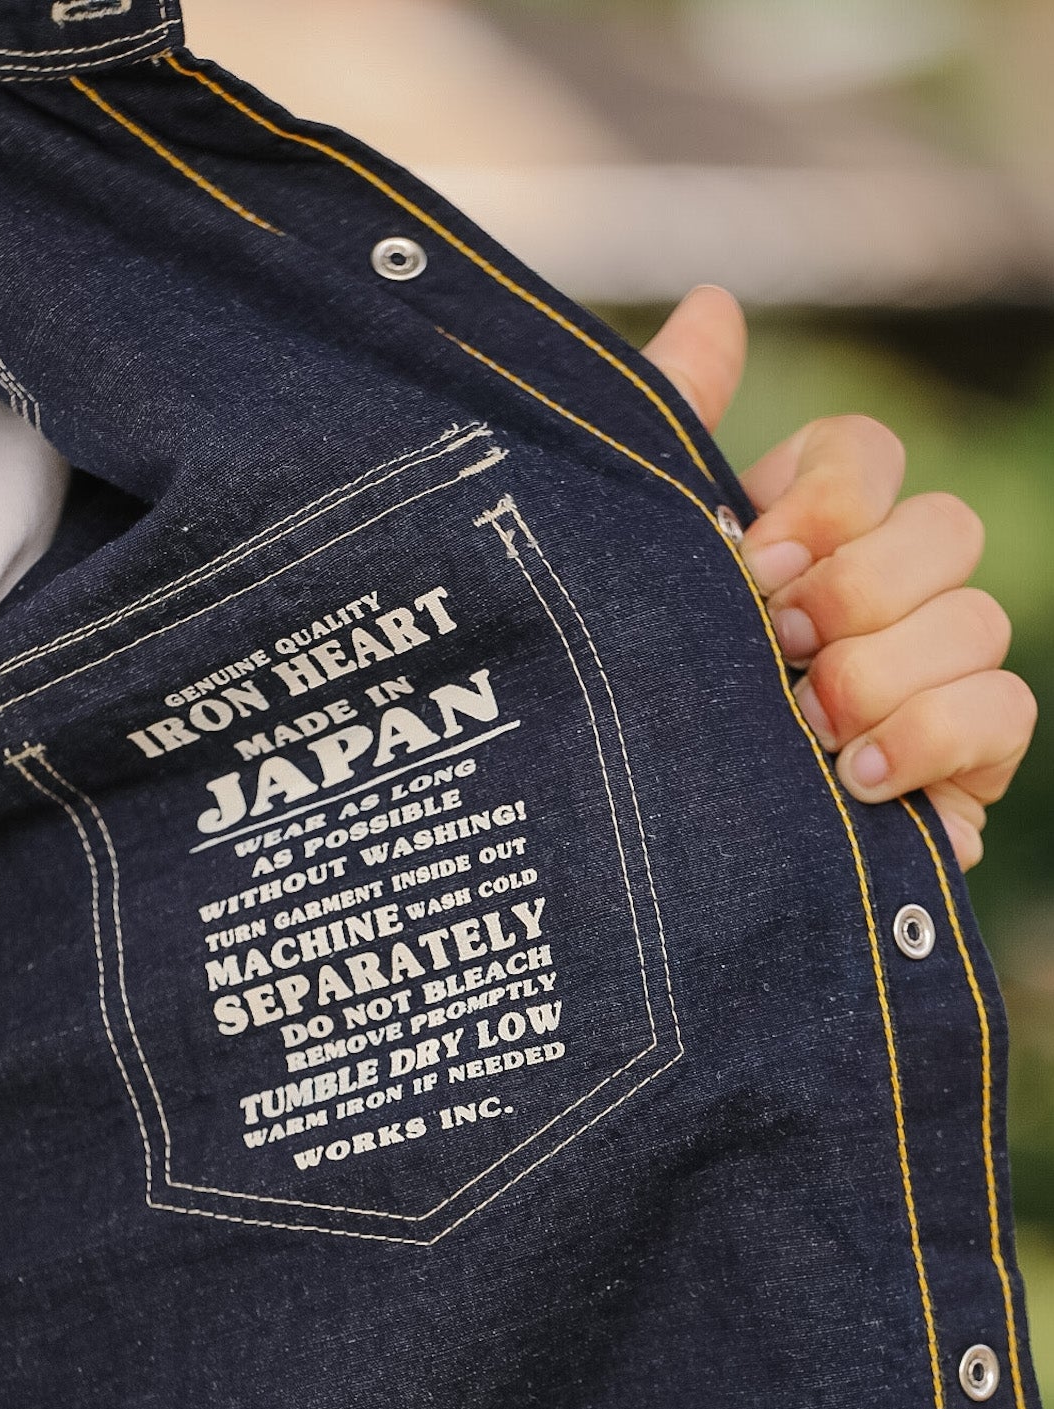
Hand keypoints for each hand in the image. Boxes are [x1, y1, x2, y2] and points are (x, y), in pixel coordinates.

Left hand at [643, 286, 1036, 867]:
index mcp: (796, 547)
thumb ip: (669, 433)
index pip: (866, 457)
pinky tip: (860, 776)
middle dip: (862, 583)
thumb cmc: (632, 710)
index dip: (827, 496)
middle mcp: (875, 605)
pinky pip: (1005, 712)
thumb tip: (714, 304)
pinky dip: (936, 734)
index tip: (751, 558)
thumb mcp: (630, 567)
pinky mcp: (958, 771)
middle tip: (781, 640)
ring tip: (810, 724)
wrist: (635, 877)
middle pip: (945, 528)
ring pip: (981, 618)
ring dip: (887, 667)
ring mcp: (926, 685)